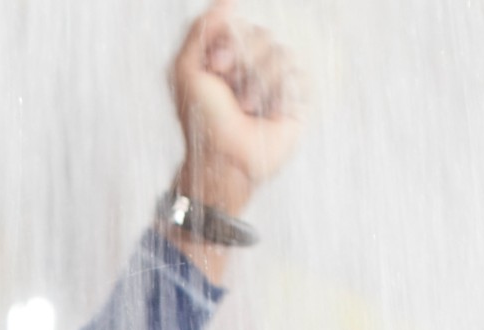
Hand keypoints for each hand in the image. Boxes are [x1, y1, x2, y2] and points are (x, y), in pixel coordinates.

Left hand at [170, 3, 302, 215]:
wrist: (226, 160)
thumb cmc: (202, 121)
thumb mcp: (186, 72)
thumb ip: (199, 31)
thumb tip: (227, 0)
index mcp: (228, 55)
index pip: (241, 27)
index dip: (229, 47)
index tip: (216, 70)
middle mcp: (254, 64)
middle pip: (263, 37)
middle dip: (244, 67)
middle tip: (232, 95)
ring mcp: (277, 80)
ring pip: (282, 56)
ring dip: (259, 86)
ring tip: (248, 109)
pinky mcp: (297, 97)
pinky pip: (298, 77)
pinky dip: (278, 98)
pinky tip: (267, 116)